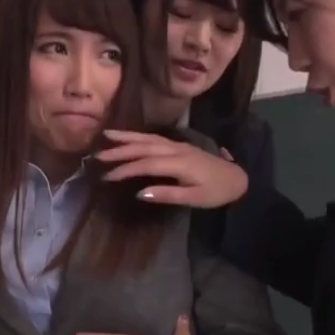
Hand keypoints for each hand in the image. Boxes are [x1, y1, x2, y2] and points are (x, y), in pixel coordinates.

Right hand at [96, 129, 247, 207]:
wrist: (237, 179)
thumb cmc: (216, 192)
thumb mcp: (194, 199)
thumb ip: (167, 195)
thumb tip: (139, 192)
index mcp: (180, 164)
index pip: (147, 164)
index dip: (126, 169)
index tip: (107, 176)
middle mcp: (176, 150)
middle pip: (144, 147)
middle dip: (120, 150)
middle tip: (98, 156)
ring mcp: (178, 145)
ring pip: (148, 138)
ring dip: (126, 137)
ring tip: (106, 136)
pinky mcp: (179, 145)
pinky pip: (154, 137)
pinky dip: (138, 135)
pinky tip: (127, 137)